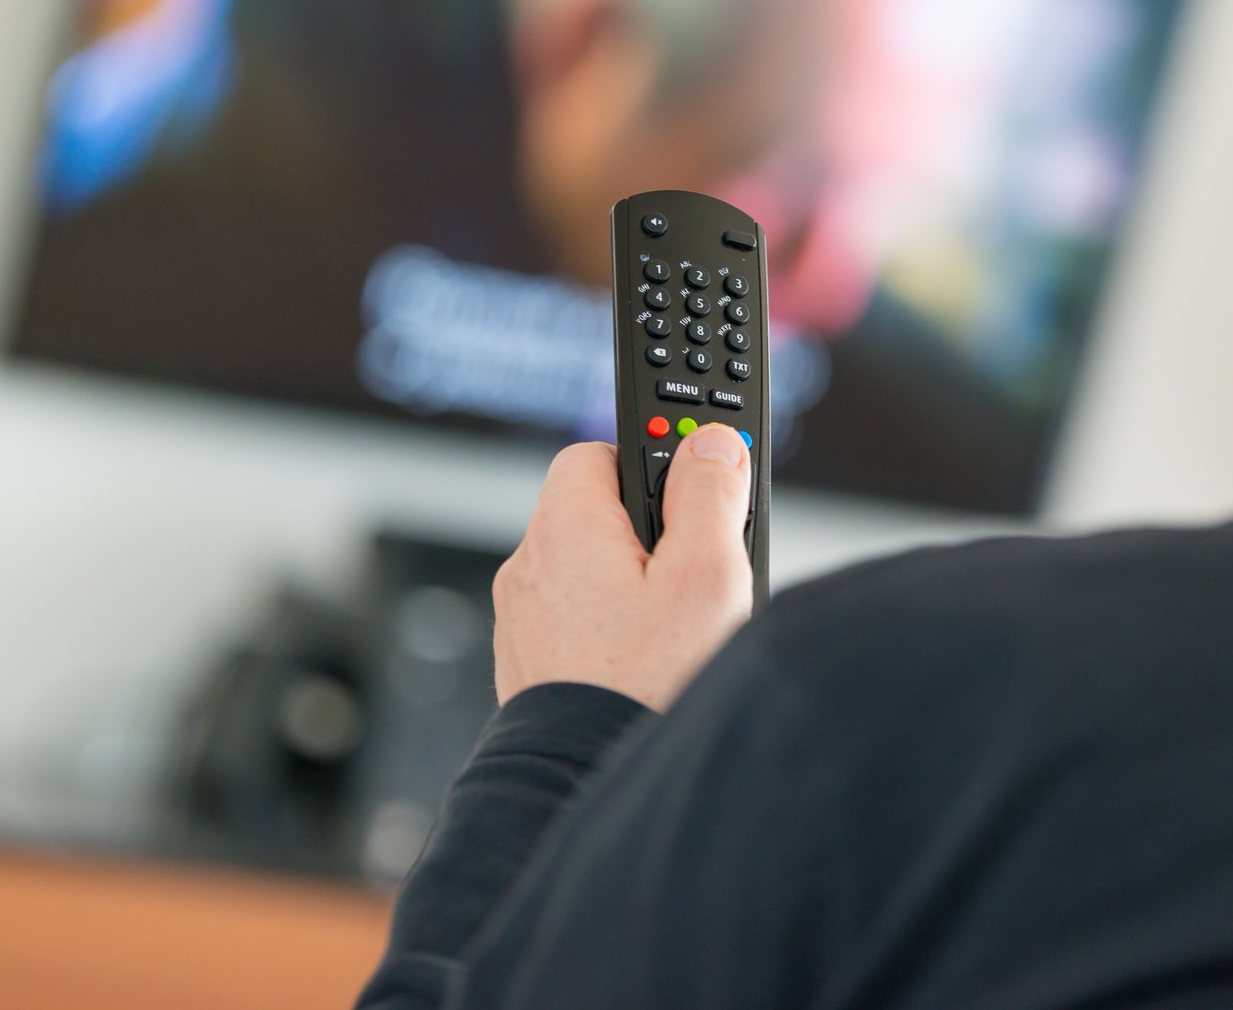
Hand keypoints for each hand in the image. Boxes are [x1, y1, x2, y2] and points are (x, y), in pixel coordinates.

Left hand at [492, 424, 754, 710]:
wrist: (590, 787)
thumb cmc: (650, 689)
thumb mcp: (707, 576)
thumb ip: (710, 494)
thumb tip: (709, 444)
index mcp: (565, 529)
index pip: (601, 451)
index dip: (655, 460)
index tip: (697, 480)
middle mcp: (530, 567)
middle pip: (598, 511)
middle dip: (652, 527)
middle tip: (703, 561)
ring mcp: (523, 620)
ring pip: (589, 570)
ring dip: (633, 580)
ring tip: (682, 624)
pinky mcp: (527, 665)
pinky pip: (574, 619)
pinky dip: (610, 625)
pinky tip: (648, 659)